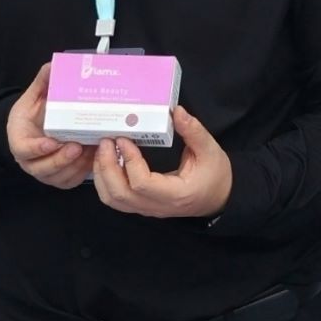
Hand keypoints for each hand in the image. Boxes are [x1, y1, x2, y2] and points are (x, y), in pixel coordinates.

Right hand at [5, 64, 94, 189]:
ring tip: (93, 150)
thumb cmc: (32, 117)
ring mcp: (46, 173)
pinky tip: (96, 157)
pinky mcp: (61, 178)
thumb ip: (42, 84)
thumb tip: (52, 65)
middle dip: (62, 159)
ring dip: (78, 165)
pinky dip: (84, 171)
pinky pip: (72, 180)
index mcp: (20, 142)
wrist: (33, 132)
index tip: (51, 141)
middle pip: (44, 167)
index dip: (38, 148)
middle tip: (78, 146)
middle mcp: (31, 162)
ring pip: (60, 176)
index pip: (25, 150)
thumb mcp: (33, 99)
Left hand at [92, 106, 232, 218]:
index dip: (129, 161)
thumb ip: (193, 131)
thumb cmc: (215, 175)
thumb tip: (177, 111)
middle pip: (119, 194)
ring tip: (103, 152)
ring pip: (112, 200)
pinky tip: (108, 163)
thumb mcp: (210, 150)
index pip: (142, 184)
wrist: (218, 198)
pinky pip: (115, 200)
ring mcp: (147, 209)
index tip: (124, 140)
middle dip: (107, 167)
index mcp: (175, 194)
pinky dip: (105, 182)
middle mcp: (157, 206)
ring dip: (102, 175)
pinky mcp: (141, 206)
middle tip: (106, 142)